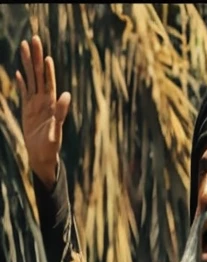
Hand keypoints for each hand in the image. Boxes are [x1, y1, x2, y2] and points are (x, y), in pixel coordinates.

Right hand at [16, 35, 70, 187]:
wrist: (42, 157)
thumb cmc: (50, 148)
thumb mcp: (56, 131)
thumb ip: (61, 113)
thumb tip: (67, 95)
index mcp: (51, 105)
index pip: (49, 83)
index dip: (48, 69)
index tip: (46, 56)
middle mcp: (43, 101)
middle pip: (39, 75)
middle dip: (36, 57)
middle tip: (34, 39)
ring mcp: (35, 104)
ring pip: (31, 79)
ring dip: (28, 64)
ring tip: (24, 47)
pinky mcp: (27, 110)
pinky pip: (24, 93)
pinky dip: (22, 83)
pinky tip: (19, 72)